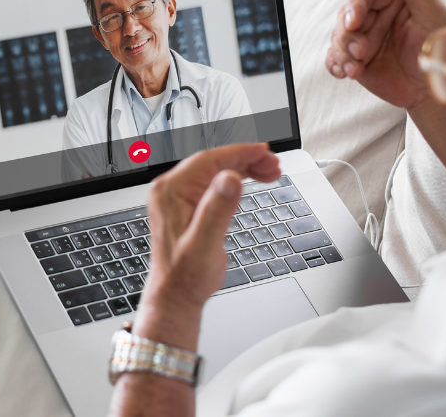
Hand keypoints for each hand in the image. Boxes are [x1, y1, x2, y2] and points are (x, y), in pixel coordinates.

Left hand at [136, 144, 279, 348]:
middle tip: (274, 165)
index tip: (264, 151)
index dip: (239, 153)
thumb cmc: (185, 275)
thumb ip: (217, 210)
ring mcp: (178, 196)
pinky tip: (251, 180)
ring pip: (216, 171)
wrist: (176, 295)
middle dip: (246, 160)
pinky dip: (235, 179)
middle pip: (214, 162)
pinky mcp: (187, 204)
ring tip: (270, 172)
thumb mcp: (204, 244)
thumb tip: (230, 179)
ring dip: (243, 168)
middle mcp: (171, 189)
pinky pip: (213, 183)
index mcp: (171, 192)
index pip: (209, 160)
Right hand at [325, 0, 445, 109]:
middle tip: (360, 52)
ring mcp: (363, 38)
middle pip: (345, 15)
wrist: (434, 86)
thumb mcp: (431, 14)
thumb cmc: (438, 48)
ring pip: (337, 37)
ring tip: (355, 69)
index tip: (354, 22)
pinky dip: (335, 64)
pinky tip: (343, 73)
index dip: (355, 4)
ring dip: (342, 53)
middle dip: (347, 35)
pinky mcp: (356, 59)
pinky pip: (335, 58)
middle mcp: (374, 16)